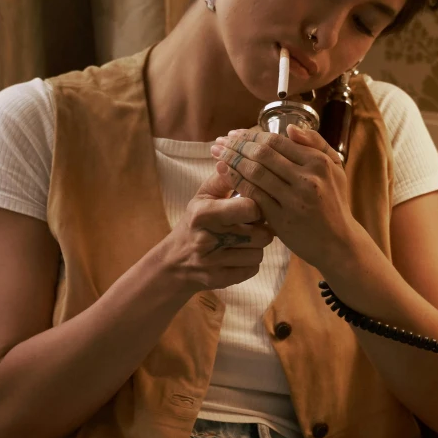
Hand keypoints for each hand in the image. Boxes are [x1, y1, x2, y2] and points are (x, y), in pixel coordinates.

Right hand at [147, 161, 274, 298]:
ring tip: (243, 239)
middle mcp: (206, 239)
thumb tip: (242, 157)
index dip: (257, 206)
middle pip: (261, 233)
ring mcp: (213, 263)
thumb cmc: (196, 221)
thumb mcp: (204, 195)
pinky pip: (253, 269)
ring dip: (256, 245)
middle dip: (261, 228)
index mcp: (203, 213)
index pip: (250, 207)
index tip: (253, 206)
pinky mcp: (220, 280)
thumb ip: (225, 177)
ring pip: (259, 252)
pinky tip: (238, 254)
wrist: (176, 261)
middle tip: (251, 224)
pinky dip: (250, 262)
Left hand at [212, 125, 361, 273]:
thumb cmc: (334, 203)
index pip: (277, 141)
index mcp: (319, 162)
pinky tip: (224, 173)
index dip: (251, 135)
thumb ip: (316, 144)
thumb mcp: (335, 169)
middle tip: (220, 141)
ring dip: (231, 160)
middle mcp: (307, 179)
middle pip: (262, 154)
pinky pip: (253, 195)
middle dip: (236, 145)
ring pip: (255, 172)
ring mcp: (294, 199)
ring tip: (217, 154)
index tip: (234, 133)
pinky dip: (236, 181)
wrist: (339, 243)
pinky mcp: (282, 219)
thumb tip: (290, 128)